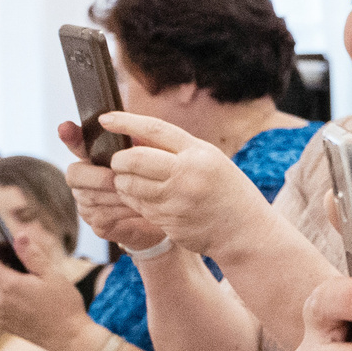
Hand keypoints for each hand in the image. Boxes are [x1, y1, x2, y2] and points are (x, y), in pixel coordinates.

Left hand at [0, 225, 97, 350]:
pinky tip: (25, 295)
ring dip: (2, 279)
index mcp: (8, 286)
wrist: (70, 339)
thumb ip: (32, 255)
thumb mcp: (52, 275)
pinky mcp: (3, 324)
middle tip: (21, 259)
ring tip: (25, 277)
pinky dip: (5, 294)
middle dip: (0, 263)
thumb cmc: (64, 305)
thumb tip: (18, 236)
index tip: (5, 245)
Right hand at [59, 120, 166, 249]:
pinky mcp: (98, 223)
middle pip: (74, 174)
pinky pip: (102, 215)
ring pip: (89, 196)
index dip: (69, 135)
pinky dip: (121, 211)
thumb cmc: (154, 179)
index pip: (75, 142)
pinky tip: (138, 208)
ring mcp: (88, 202)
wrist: (166, 215)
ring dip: (114, 194)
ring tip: (136, 193)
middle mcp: (85, 179)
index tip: (66, 127)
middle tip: (115, 178)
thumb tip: (128, 126)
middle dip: (96, 177)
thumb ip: (137, 142)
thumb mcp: (150, 157)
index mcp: (95, 157)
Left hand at [100, 112, 277, 258]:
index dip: (126, 122)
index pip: (155, 130)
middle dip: (118, 159)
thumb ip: (178, 149)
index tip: (106, 119)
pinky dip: (133, 200)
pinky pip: (138, 206)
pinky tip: (142, 198)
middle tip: (117, 161)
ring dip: (122, 182)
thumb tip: (136, 137)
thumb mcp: (210, 160)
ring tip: (128, 180)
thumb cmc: (227, 191)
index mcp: (199, 153)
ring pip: (130, 186)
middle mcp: (187, 175)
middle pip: (134, 159)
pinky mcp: (168, 222)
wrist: (245, 231)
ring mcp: (176, 201)